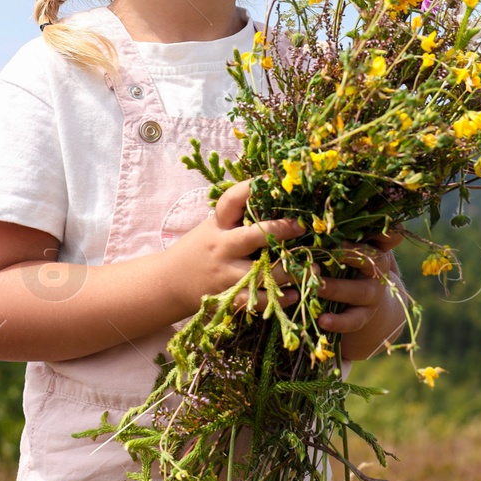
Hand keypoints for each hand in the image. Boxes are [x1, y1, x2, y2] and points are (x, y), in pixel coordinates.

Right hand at [164, 179, 305, 314]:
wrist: (168, 284)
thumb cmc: (199, 250)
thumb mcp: (212, 228)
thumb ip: (237, 217)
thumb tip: (272, 193)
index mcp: (217, 225)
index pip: (231, 201)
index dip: (249, 189)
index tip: (269, 180)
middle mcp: (221, 247)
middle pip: (252, 236)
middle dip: (279, 230)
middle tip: (302, 226)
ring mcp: (225, 274)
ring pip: (261, 273)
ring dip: (289, 271)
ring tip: (313, 268)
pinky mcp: (228, 297)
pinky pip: (257, 300)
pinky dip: (278, 299)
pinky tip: (294, 294)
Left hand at [314, 225, 405, 336]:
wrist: (364, 304)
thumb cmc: (347, 263)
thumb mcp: (348, 245)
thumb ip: (338, 229)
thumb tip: (314, 202)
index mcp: (375, 246)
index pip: (387, 234)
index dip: (384, 229)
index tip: (369, 220)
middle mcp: (378, 269)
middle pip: (372, 258)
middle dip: (348, 253)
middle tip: (324, 248)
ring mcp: (372, 294)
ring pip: (359, 291)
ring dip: (336, 288)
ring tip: (315, 287)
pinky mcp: (363, 317)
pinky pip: (353, 320)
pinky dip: (338, 321)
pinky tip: (322, 320)